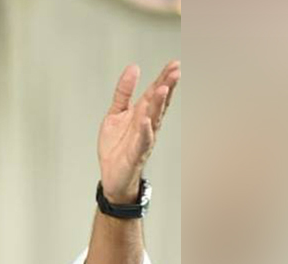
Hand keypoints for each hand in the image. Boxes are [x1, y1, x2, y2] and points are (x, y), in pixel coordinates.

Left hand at [97, 61, 180, 202]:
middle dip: (167, 87)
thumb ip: (124, 92)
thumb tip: (133, 68)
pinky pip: (142, 141)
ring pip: (153, 119)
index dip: (163, 78)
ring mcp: (143, 138)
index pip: (154, 93)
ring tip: (163, 89)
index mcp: (141, 113)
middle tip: (176, 70)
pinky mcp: (136, 153)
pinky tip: (146, 121)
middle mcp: (146, 124)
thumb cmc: (117, 146)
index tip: (174, 63)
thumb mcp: (116, 113)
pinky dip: (145, 131)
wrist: (111, 175)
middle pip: (158, 103)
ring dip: (158, 105)